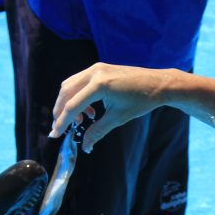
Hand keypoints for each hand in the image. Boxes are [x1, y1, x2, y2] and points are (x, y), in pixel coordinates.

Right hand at [50, 63, 175, 152]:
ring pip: (70, 85)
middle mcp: (95, 72)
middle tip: (61, 128)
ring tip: (80, 121)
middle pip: (66, 93)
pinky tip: (90, 111)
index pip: (73, 105)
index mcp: (100, 85)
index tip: (55, 134)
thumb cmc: (141, 100)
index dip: (62, 122)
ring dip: (68, 103)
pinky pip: (80, 81)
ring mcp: (96, 68)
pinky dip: (78, 96)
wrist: (158, 84)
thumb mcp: (118, 118)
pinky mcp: (99, 68)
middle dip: (61, 112)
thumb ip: (98, 131)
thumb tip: (85, 146)